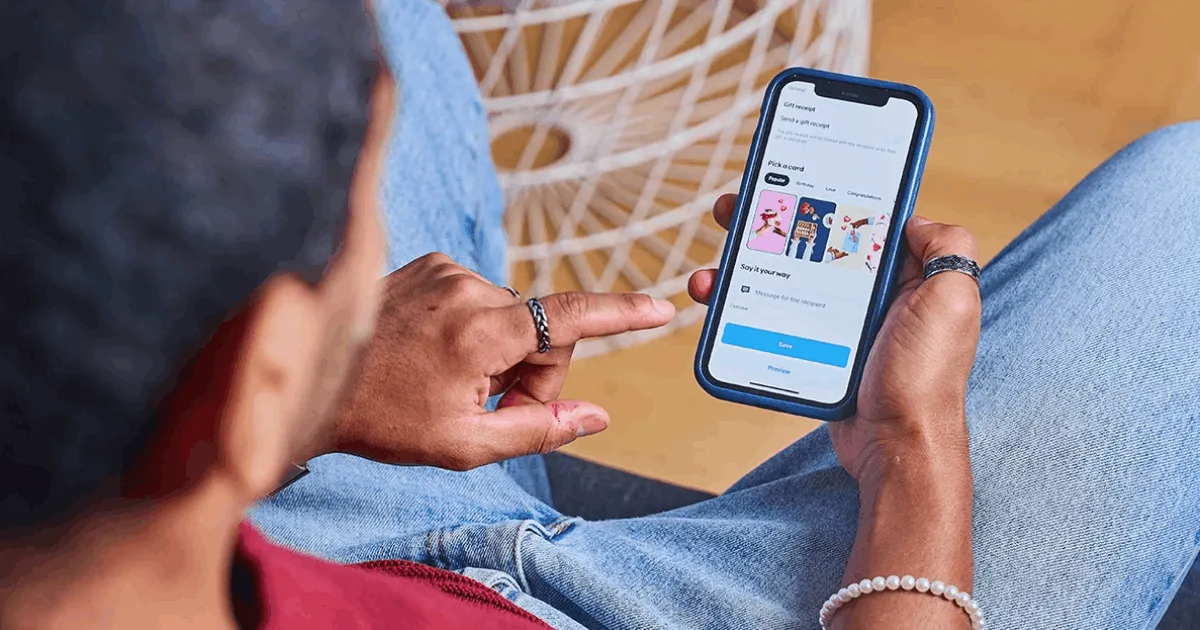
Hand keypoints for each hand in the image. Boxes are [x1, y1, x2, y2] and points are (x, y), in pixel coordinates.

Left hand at [330, 253, 674, 469]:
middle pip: (543, 331)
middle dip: (532, 373)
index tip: (663, 307)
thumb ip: (538, 429)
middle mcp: (467, 288)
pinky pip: (482, 298)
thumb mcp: (465, 445)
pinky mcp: (431, 263)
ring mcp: (446, 270)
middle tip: (492, 410)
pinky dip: (477, 329)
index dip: (622, 314)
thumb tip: (597, 417)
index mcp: (479, 331)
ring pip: (514, 316)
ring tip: (455, 383)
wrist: (311, 378)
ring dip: (502, 353)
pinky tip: (439, 355)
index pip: (570, 316)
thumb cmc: (383, 420)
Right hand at [688, 195, 979, 482]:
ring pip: (782, 281)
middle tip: (729, 212)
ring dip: (740, 269)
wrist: (896, 444)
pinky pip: (772, 320)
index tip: (783, 179)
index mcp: (902, 274)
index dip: (820, 196)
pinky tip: (717, 304)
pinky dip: (741, 311)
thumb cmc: (925, 376)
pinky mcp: (813, 352)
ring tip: (709, 272)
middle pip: (807, 245)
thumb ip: (947, 247)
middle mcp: (870, 294)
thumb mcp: (953, 300)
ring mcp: (839, 324)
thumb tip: (914, 217)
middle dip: (765, 225)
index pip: (856, 219)